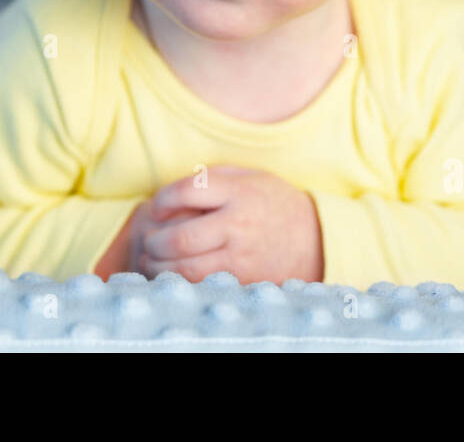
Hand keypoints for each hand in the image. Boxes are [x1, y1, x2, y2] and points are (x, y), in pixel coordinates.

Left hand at [137, 165, 323, 284]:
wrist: (315, 239)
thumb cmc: (272, 202)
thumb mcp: (249, 176)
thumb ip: (212, 177)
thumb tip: (170, 193)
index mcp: (239, 192)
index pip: (187, 191)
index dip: (162, 199)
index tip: (157, 206)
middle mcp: (239, 225)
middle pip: (180, 238)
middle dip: (154, 241)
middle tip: (148, 241)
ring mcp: (242, 258)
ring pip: (186, 269)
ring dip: (159, 267)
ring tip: (152, 260)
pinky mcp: (244, 282)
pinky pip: (201, 286)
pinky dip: (179, 282)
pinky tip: (171, 275)